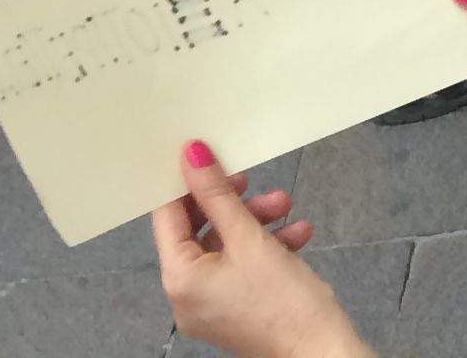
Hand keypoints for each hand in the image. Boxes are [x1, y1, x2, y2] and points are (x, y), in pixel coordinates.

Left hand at [150, 145, 356, 357]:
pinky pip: (242, 271)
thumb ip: (217, 194)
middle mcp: (186, 296)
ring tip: (286, 205)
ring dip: (255, 223)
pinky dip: (265, 250)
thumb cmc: (286, 302)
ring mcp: (213, 308)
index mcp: (178, 279)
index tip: (204, 159)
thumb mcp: (250, 239)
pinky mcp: (238, 313)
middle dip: (232, 204)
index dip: (185, 184)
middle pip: (199, 231)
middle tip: (252, 180)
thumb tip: (191, 153)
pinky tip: (298, 233)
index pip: (167, 216)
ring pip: (226, 249)